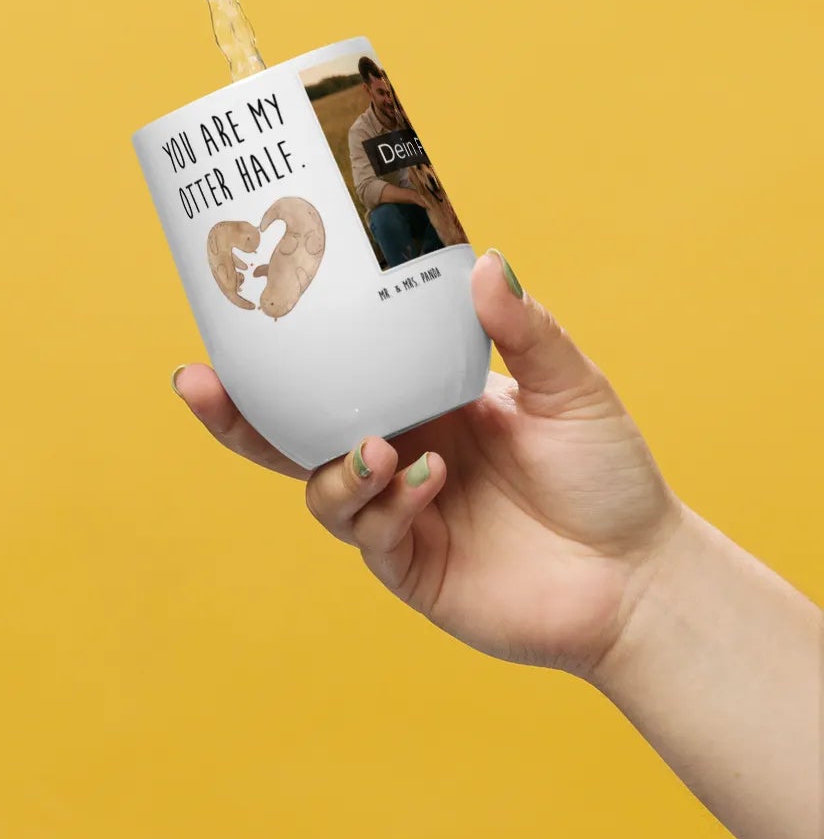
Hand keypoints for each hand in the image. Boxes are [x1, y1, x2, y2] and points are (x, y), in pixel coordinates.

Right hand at [174, 253, 681, 676]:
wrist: (641, 578)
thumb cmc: (607, 478)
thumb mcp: (571, 388)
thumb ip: (525, 331)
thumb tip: (485, 260)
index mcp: (417, 402)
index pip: (329, 373)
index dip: (275, 353)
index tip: (231, 311)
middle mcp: (393, 453)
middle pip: (287, 435)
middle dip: (234, 414)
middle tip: (197, 382)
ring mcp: (395, 512)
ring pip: (318, 486)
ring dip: (336, 466)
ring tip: (379, 449)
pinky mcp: (408, 566)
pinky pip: (368, 532)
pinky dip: (384, 503)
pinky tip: (428, 482)